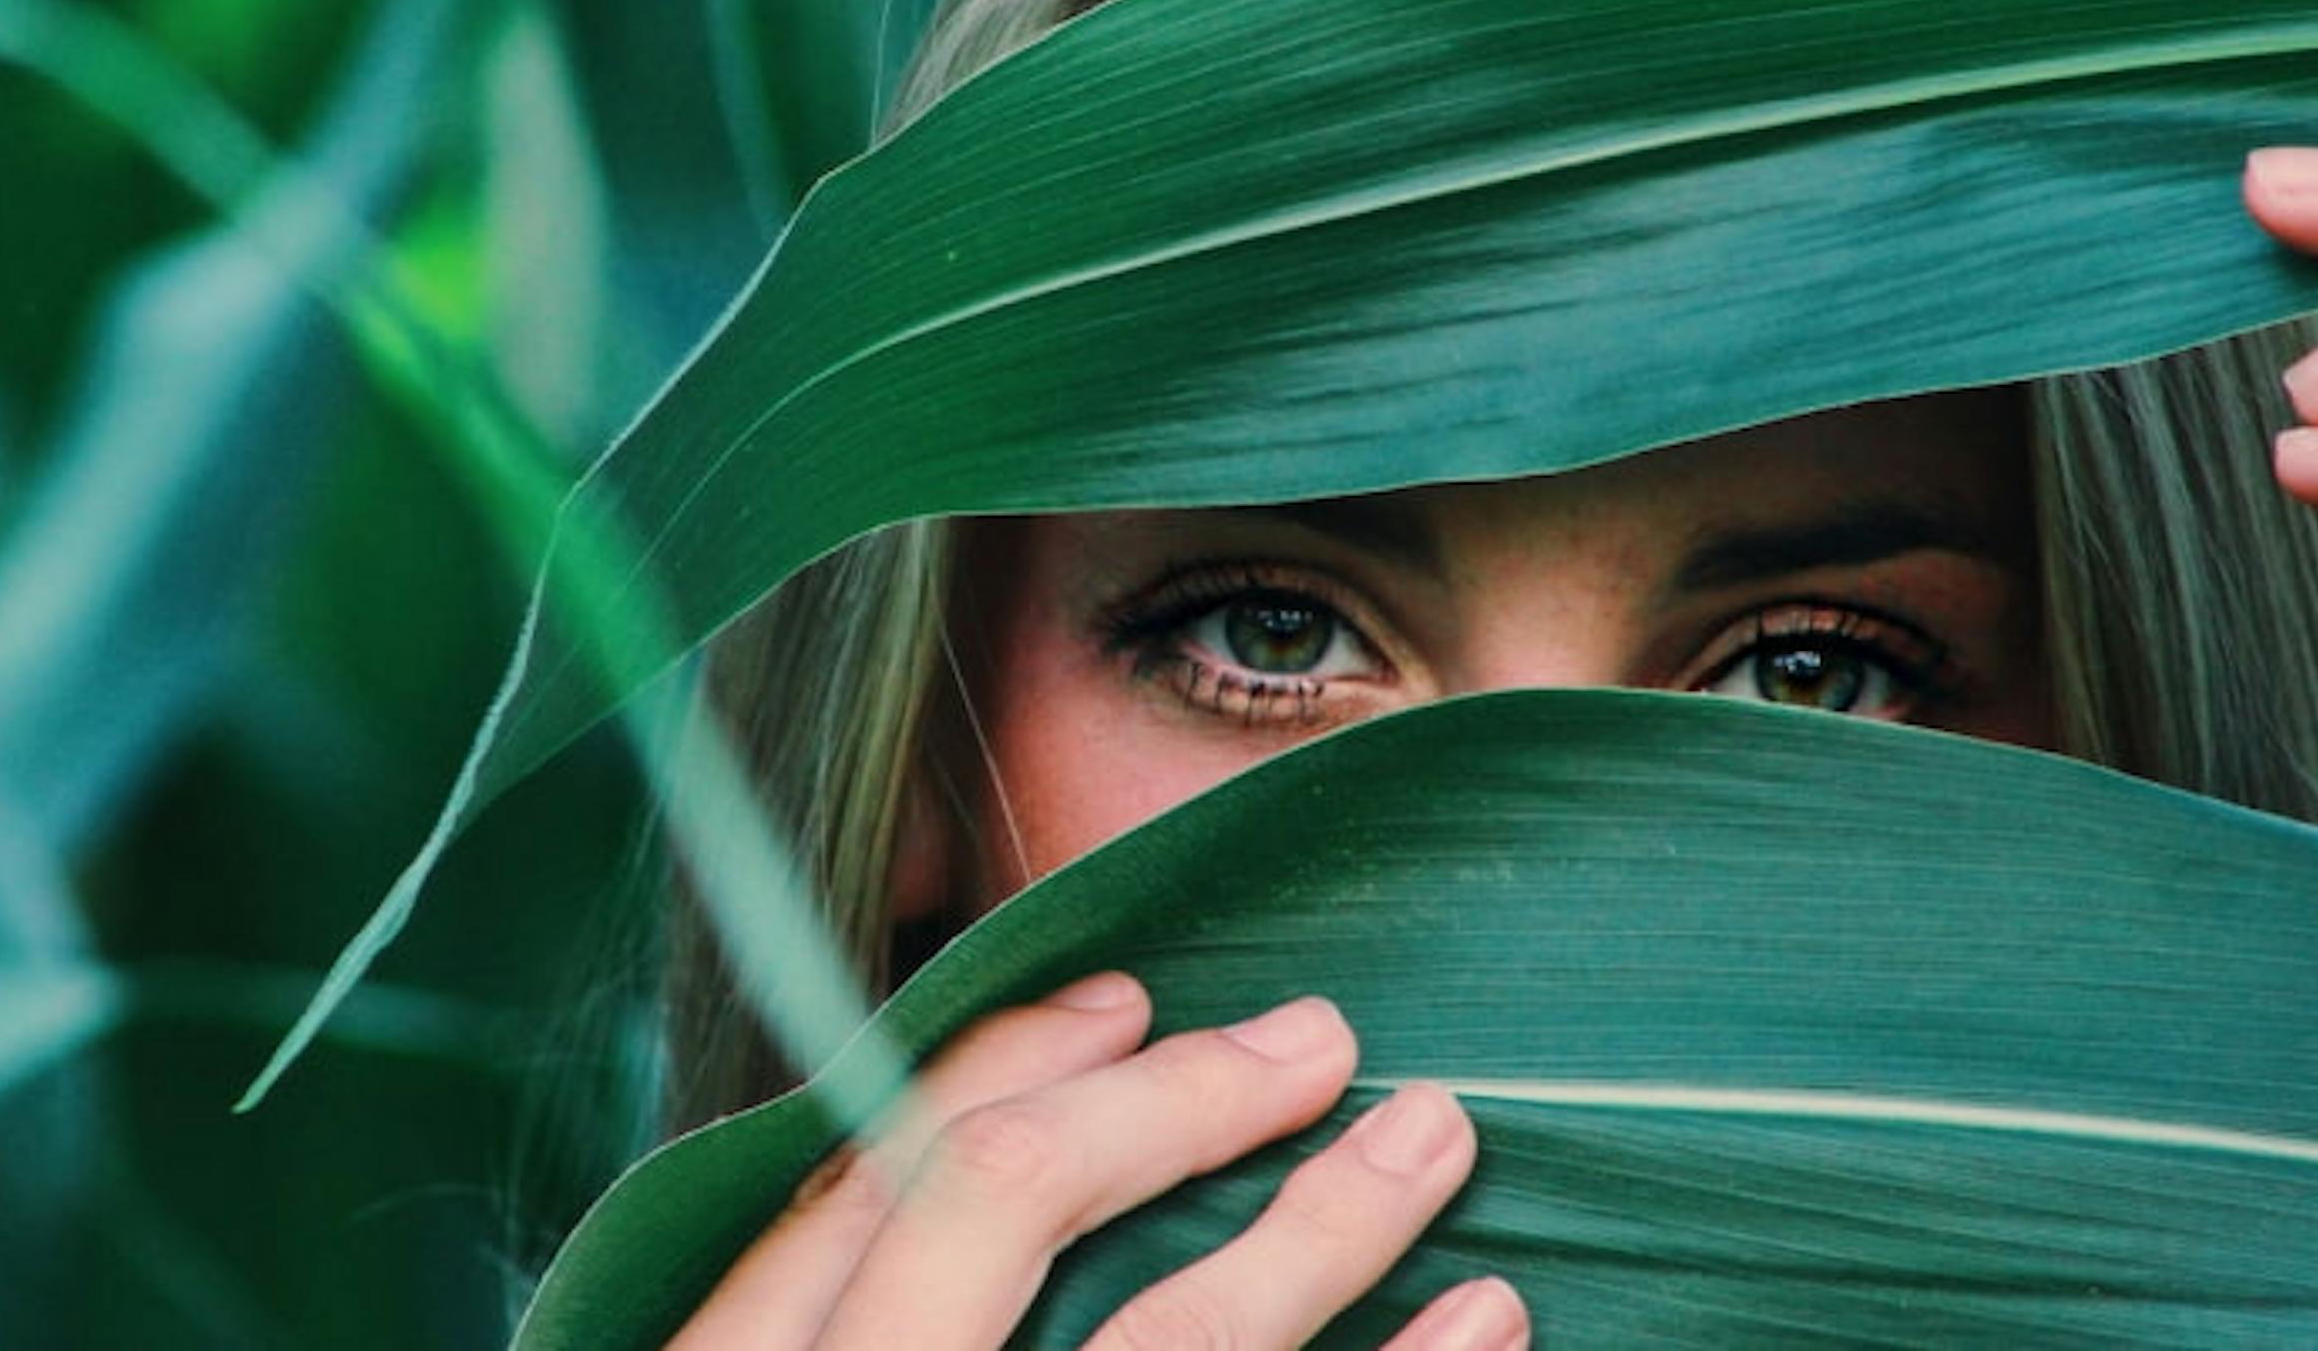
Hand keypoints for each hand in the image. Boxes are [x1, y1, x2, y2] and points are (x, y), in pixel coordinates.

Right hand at [669, 973, 1523, 1349]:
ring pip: (1169, 1347)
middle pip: (998, 1210)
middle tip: (1321, 1038)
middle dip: (1169, 1100)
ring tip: (1434, 1144)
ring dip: (1324, 1228)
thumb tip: (920, 1188)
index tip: (1128, 1000)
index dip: (1003, 1063)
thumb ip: (831, 1309)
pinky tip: (1486, 1327)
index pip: (867, 1177)